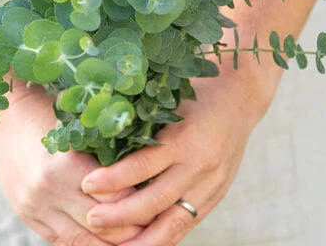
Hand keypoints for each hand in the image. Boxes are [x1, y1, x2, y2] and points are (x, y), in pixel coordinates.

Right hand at [0, 89, 144, 244]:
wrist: (5, 117)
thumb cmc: (48, 112)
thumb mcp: (78, 125)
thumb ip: (106, 151)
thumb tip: (144, 173)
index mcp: (66, 166)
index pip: (115, 200)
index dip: (141, 206)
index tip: (160, 202)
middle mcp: (49, 192)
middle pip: (102, 228)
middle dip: (131, 232)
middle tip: (154, 225)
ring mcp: (36, 208)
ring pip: (82, 244)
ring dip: (110, 244)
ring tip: (133, 237)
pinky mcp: (28, 216)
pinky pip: (62, 243)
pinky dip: (85, 243)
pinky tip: (104, 238)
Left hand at [78, 72, 264, 245]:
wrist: (239, 98)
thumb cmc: (195, 95)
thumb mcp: (169, 102)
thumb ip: (143, 125)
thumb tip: (99, 139)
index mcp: (183, 138)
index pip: (142, 166)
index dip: (113, 179)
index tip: (87, 184)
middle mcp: (198, 165)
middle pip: (154, 201)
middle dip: (120, 215)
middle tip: (91, 219)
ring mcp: (210, 184)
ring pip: (172, 222)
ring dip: (142, 239)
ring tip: (114, 245)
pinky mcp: (216, 196)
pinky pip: (188, 223)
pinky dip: (165, 236)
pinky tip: (143, 242)